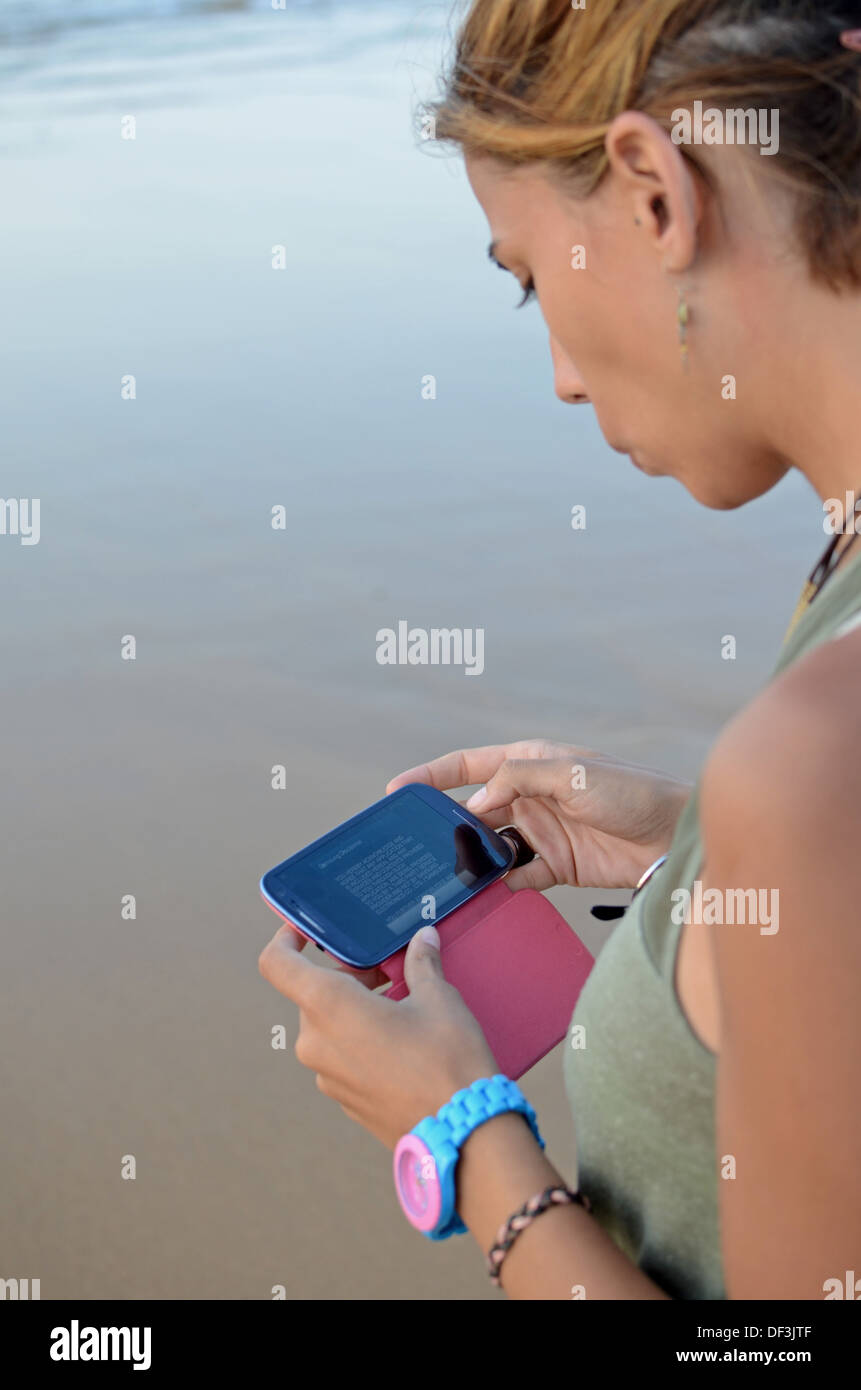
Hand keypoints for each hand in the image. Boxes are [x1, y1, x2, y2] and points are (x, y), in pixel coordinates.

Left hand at [258, 922, 496, 1148]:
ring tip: (402, 1006)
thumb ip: (421, 963)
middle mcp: (316, 1042)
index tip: (306, 932)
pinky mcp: (343, 1099)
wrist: (462, 1134)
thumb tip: (423, 938)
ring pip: (327, 1026)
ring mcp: (326, 1075)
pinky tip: (402, 1042)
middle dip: (346, 977)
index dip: (284, 939)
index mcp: (328, 1007)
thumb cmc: (447, 1061)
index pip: (276, 964)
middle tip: (387, 971)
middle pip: (312, 994)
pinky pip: (340, 1056)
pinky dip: (360, 1039)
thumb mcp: (438, 999)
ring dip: (355, 1009)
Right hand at [387, 738, 690, 890]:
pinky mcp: (556, 866)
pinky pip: (515, 876)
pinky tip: (480, 894)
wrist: (677, 836)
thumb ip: (520, 779)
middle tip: (411, 843)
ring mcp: (542, 832)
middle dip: (444, 824)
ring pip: (489, 845)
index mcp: (531, 762)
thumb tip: (476, 802)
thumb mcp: (574, 772)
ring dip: (469, 857)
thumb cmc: (632, 792)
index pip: (469, 765)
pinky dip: (497, 884)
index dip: (431, 776)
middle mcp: (531, 795)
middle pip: (473, 809)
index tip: (396, 791)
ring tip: (441, 873)